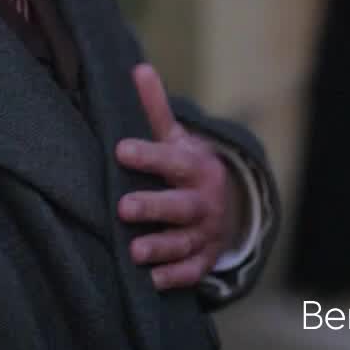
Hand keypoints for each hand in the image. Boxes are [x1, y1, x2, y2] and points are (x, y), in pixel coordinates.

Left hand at [115, 64, 243, 289]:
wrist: (228, 206)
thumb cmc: (187, 168)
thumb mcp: (177, 139)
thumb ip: (156, 110)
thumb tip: (138, 69)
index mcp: (196, 168)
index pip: (172, 160)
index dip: (149, 156)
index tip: (121, 150)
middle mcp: (203, 201)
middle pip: (180, 205)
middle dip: (154, 207)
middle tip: (123, 207)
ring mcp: (205, 232)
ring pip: (184, 241)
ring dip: (161, 247)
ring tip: (134, 251)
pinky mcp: (203, 259)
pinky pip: (192, 272)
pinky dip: (175, 277)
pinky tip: (152, 281)